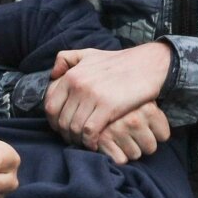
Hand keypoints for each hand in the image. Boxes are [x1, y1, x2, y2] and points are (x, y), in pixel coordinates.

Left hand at [44, 42, 173, 145]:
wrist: (147, 64)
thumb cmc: (118, 62)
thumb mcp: (89, 53)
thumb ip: (67, 59)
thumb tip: (53, 74)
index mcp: (71, 75)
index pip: (50, 105)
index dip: (53, 121)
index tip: (62, 128)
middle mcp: (78, 85)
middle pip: (61, 120)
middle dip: (66, 134)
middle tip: (74, 139)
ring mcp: (92, 96)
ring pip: (74, 128)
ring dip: (77, 140)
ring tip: (84, 143)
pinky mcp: (108, 106)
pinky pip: (89, 131)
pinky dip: (89, 142)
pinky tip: (95, 143)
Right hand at [94, 102, 171, 164]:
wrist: (97, 97)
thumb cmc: (126, 104)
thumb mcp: (145, 102)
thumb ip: (154, 116)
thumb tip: (164, 134)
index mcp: (148, 108)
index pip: (164, 136)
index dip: (155, 134)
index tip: (147, 127)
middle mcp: (134, 118)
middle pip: (150, 148)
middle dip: (142, 143)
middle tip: (132, 133)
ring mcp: (118, 129)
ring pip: (135, 155)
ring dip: (129, 150)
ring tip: (122, 137)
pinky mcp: (103, 138)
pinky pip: (121, 160)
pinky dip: (117, 156)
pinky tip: (114, 145)